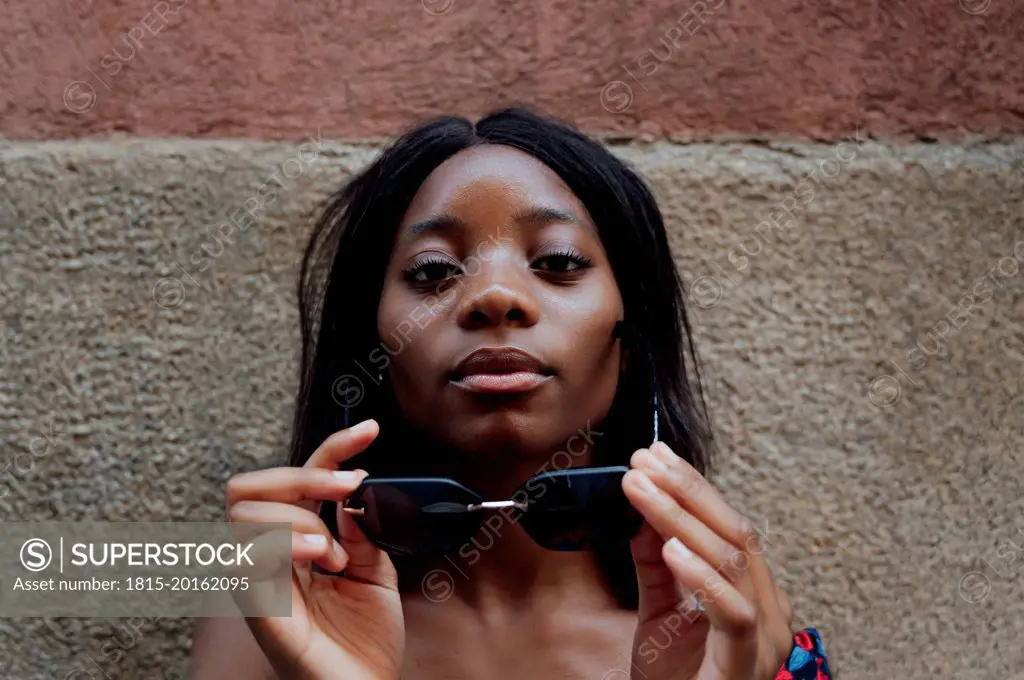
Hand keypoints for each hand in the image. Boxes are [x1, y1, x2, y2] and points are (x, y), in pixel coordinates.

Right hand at [225, 419, 403, 679]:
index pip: (298, 479)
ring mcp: (255, 581)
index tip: (370, 430)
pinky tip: (323, 562)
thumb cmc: (365, 640)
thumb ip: (362, 530)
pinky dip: (288, 544)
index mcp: (295, 543)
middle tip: (347, 488)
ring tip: (335, 553)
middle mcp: (268, 557)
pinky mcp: (255, 607)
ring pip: (245, 512)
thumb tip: (352, 492)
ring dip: (299, 517)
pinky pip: (245, 557)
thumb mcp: (376, 571)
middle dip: (304, 474)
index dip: (332, 447)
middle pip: (250, 485)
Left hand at [622, 441, 793, 679]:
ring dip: (680, 517)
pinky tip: (670, 547)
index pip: (727, 526)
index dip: (691, 487)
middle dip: (686, 490)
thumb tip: (644, 513)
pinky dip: (701, 576)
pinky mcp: (746, 666)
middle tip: (644, 461)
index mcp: (753, 594)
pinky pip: (733, 613)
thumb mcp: (660, 617)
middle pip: (734, 533)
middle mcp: (769, 611)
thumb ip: (657, 568)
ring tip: (642, 487)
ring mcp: (764, 639)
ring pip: (731, 561)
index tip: (653, 456)